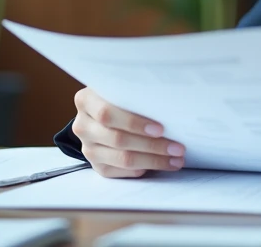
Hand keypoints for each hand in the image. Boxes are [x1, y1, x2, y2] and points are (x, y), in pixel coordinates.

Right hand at [71, 87, 185, 177]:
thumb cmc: (122, 97)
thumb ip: (136, 93)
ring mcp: (88, 148)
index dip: (134, 123)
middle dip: (152, 145)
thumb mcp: (124, 89)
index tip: (160, 129)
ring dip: (153, 161)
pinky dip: (144, 169)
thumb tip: (170, 104)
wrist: (102, 113)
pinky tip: (162, 165)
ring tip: (177, 159)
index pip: (108, 113)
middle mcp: (82, 125)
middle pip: (118, 139)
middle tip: (178, 148)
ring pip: (122, 159)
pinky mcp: (96, 166)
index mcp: (86, 100)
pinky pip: (121, 171)